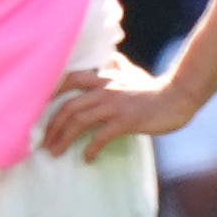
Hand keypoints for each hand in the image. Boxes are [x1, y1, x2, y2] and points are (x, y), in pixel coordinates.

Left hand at [42, 56, 199, 160]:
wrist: (179, 96)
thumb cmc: (155, 88)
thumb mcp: (134, 73)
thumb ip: (119, 67)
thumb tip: (112, 58)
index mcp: (104, 78)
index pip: (70, 79)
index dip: (51, 92)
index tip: (37, 108)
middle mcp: (105, 89)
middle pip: (68, 106)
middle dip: (52, 126)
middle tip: (43, 142)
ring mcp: (114, 105)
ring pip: (78, 121)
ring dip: (63, 139)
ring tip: (54, 152)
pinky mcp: (125, 120)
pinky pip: (100, 136)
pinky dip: (90, 148)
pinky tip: (86, 158)